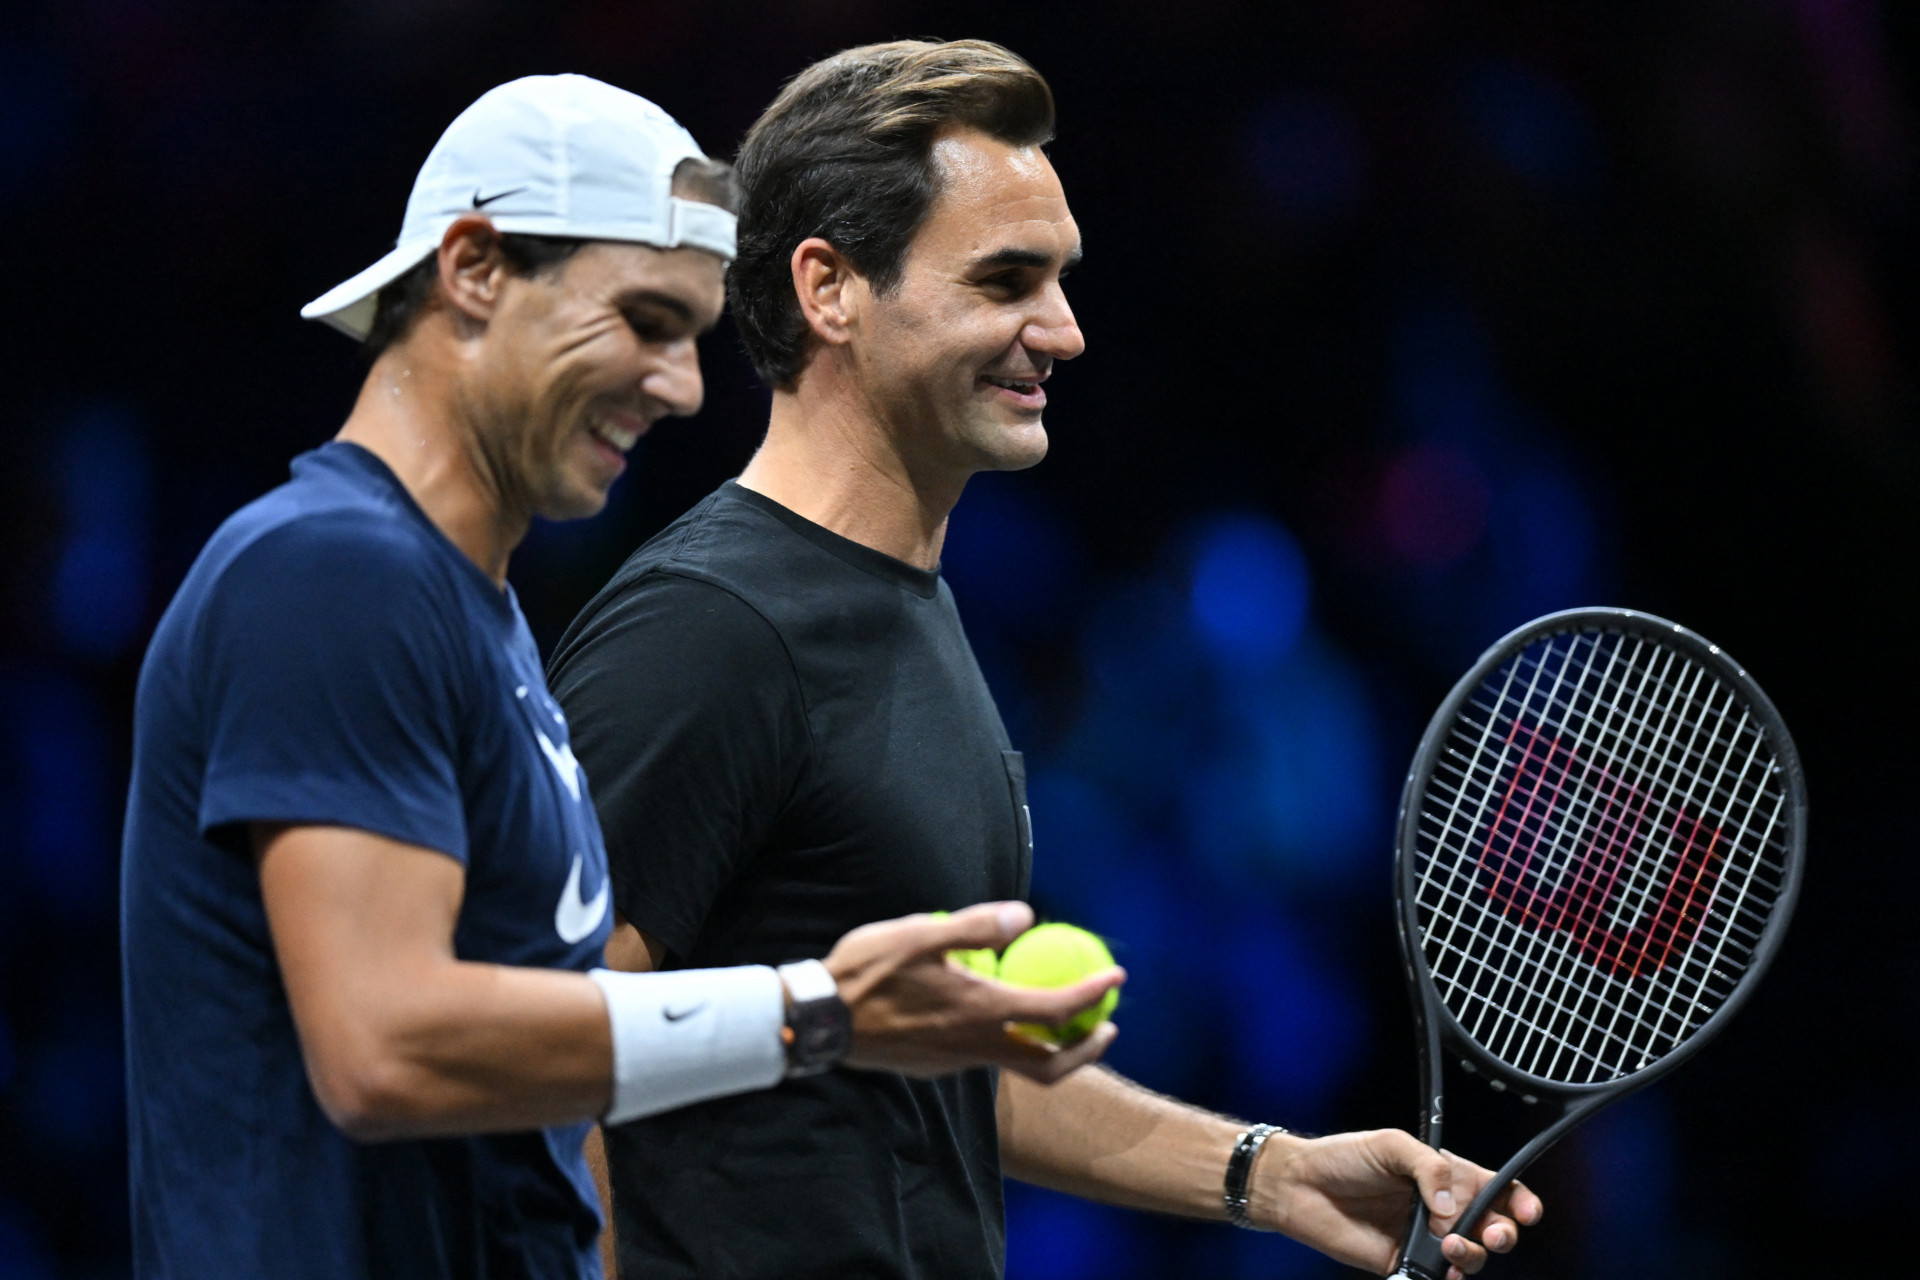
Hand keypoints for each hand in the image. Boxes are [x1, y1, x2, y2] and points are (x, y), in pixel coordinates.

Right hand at [824, 902, 1124, 1083]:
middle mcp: (976, 1046)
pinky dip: (1011, 1044)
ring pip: (1019, 1066)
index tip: (1118, 977)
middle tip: (1109, 1024)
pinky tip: (998, 1017)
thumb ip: (977, 926)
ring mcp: (955, 1062)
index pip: (1057, 1011)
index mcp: (982, 1013)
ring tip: (1062, 1023)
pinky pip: (986, 1059)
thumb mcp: (921, 934)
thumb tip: (1026, 914)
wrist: (820, 1021)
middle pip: (1051, 1065)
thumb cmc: (867, 972)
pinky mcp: (935, 1066)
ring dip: (1051, 1049)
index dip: (1093, 994)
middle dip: (1088, 1048)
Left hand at [1252, 1129, 1541, 1278]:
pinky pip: (1440, 1279)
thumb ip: (1429, 1168)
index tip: (1527, 1212)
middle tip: (1490, 1233)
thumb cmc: (1345, 1157)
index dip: (1520, 1202)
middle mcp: (1443, 1210)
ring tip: (1448, 1246)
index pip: (1496, 1189)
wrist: (1302, 1187)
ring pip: (1472, 1257)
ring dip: (1473, 1255)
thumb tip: (1452, 1208)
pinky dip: (1449, 1279)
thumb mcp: (1391, 1145)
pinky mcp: (1406, 1264)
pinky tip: (1441, 1270)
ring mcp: (1426, 1240)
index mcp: (1446, 1176)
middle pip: (1494, 1228)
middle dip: (1503, 1233)